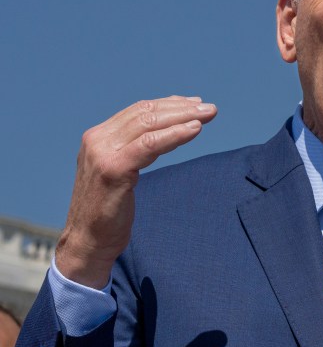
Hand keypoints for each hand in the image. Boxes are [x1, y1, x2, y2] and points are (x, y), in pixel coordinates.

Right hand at [55, 96, 216, 287]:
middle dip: (181, 108)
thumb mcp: (120, 170)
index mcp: (98, 136)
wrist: (88, 242)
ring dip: (183, 117)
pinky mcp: (113, 170)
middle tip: (209, 108)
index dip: (169, 104)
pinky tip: (194, 130)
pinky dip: (174, 135)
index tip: (194, 103)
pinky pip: (150, 145)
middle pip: (146, 113)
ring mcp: (102, 154)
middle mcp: (97, 140)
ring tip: (207, 115)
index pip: (138, 110)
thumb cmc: (109, 210)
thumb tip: (165, 129)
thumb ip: (134, 148)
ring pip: (149, 124)